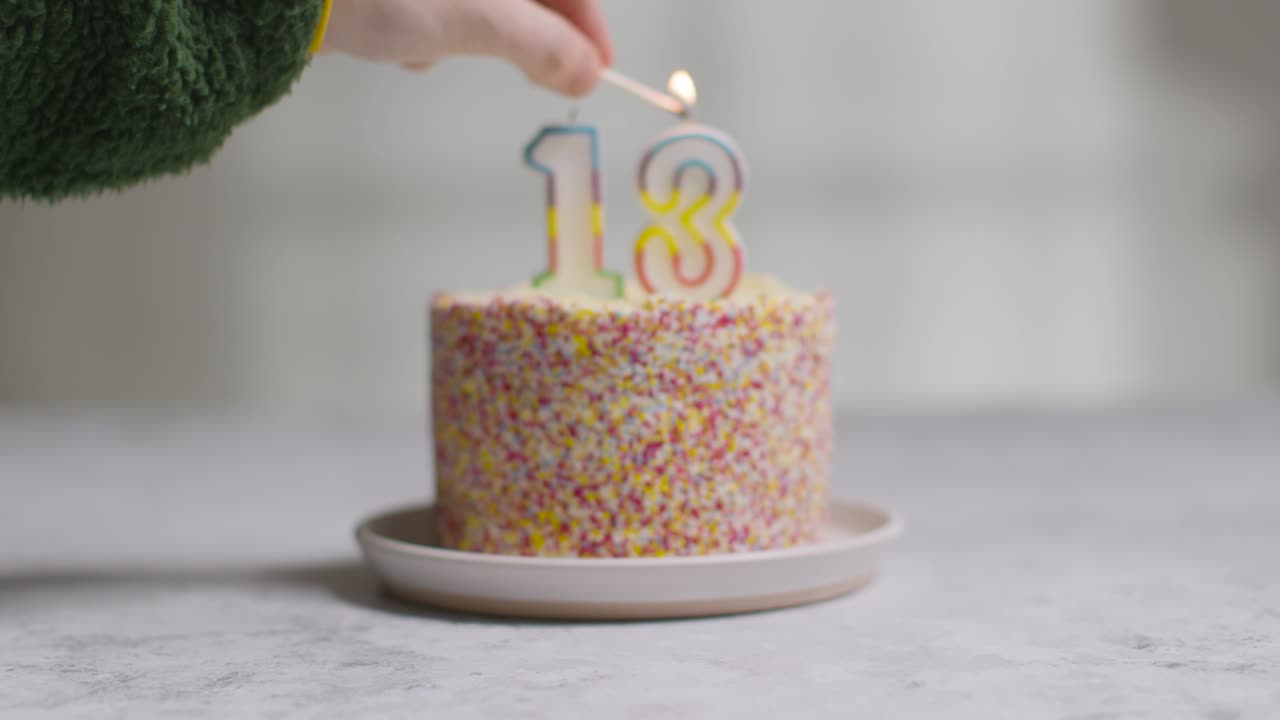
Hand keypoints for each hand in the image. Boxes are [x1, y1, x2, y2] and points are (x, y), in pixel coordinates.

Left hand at [320, 0, 612, 96]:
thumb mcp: (480, 17)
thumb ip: (543, 45)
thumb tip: (585, 71)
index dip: (585, 24)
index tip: (595, 69)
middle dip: (515, 30)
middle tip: (521, 71)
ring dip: (462, 29)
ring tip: (426, 50)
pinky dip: (423, 20)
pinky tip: (396, 41)